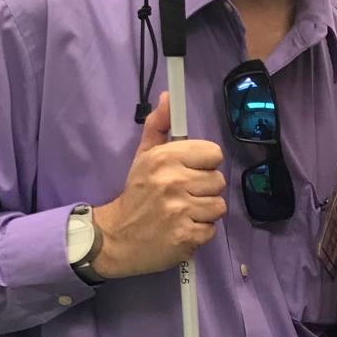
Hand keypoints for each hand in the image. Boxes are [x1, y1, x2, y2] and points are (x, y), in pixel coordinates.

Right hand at [93, 93, 226, 277]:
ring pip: (218, 206)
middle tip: (182, 195)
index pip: (213, 154)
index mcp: (164, 158)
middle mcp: (173, 182)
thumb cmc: (136, 194)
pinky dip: (199, 232)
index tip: (190, 171)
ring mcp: (180, 211)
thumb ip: (158, 127)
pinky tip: (182, 228)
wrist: (117, 238)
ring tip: (183, 213)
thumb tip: (169, 98)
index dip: (204, 164)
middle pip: (218, 180)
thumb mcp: (143, 157)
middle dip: (204, 189)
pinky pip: (211, 229)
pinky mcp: (186, 237)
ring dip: (204, 212)